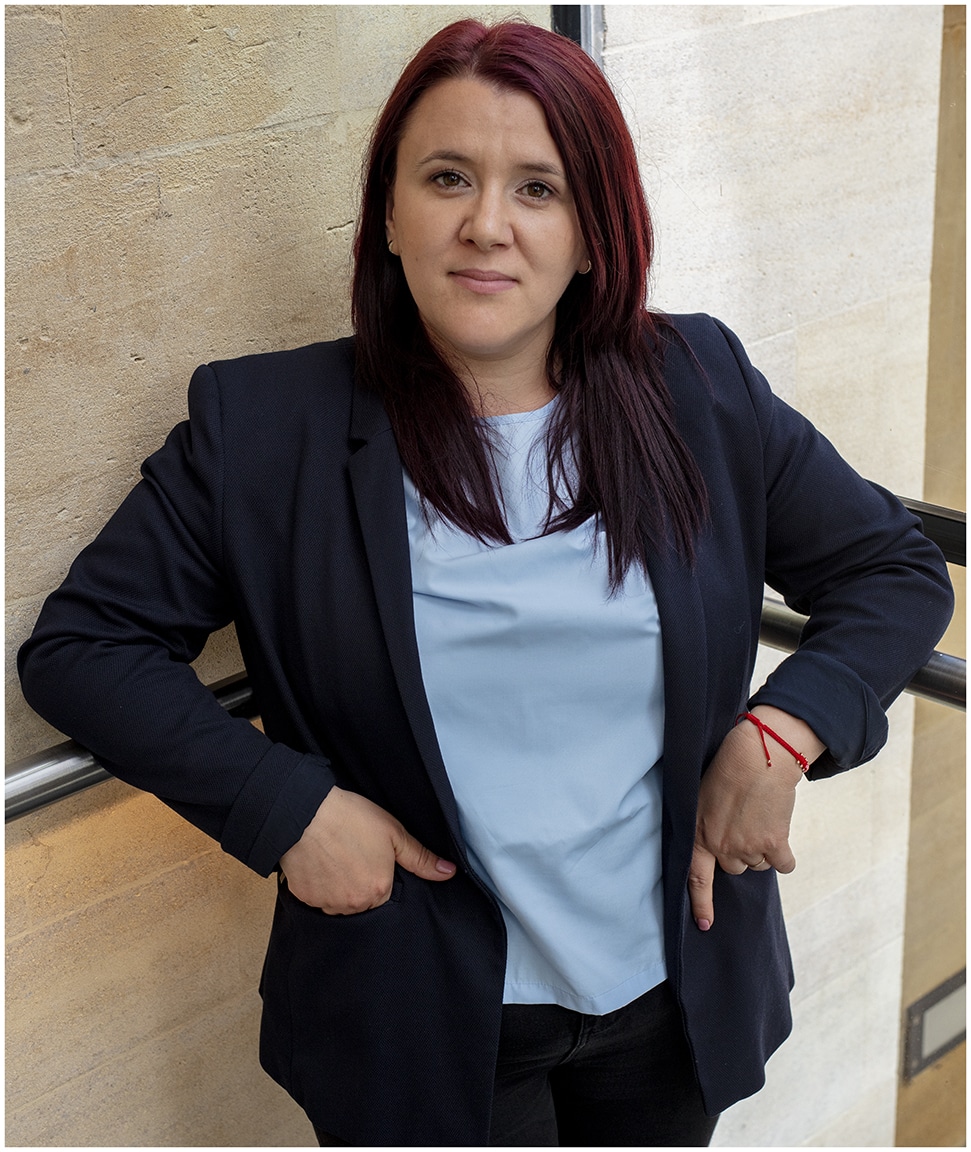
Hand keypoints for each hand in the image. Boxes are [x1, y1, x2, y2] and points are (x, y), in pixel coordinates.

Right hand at [279, 786, 455, 913]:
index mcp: (378, 891)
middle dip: (359, 882)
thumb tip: (449, 872)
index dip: (378, 873)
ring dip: (338, 886)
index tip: (369, 856)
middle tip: (351, 853)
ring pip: (338, 902)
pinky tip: (318, 862)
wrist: (306, 812)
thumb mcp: (393, 833)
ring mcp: (326, 904)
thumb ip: (421, 858)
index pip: (384, 893)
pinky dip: (318, 884)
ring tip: (334, 856)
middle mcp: (354, 905)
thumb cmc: (351, 818)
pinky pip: (316, 898)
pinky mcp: (304, 898)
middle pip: (361, 901)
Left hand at [689, 706, 822, 930]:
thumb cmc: (728, 770)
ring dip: (761, 850)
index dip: (700, 904)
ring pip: (758, 865)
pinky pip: (783, 865)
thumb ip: (705, 826)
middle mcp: (723, 847)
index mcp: (700, 835)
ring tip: (759, 819)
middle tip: (743, 823)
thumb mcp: (701, 797)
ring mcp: (749, 847)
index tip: (704, 926)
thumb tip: (715, 846)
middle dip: (740, 852)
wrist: (760, 756)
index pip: (696, 878)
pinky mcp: (775, 843)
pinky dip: (784, 856)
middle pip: (735, 867)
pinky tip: (779, 834)